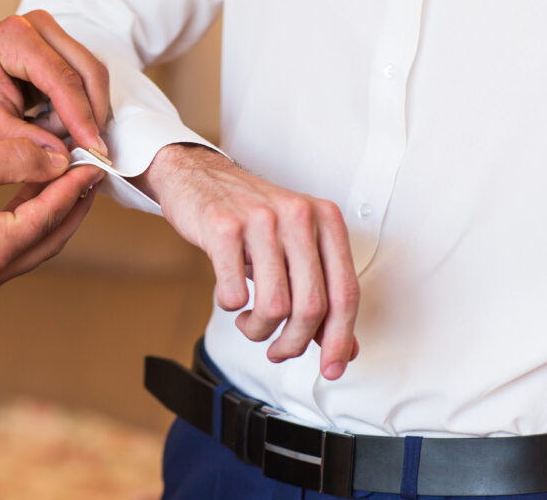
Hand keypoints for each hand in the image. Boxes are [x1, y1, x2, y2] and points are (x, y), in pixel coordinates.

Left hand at [0, 10, 109, 156]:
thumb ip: (27, 142)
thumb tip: (65, 158)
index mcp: (15, 38)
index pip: (63, 79)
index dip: (83, 118)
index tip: (95, 150)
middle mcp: (37, 26)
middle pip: (88, 71)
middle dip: (92, 114)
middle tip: (89, 151)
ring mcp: (49, 32)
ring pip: (89, 75)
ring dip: (83, 111)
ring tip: (55, 137)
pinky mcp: (55, 46)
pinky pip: (81, 77)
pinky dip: (76, 106)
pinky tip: (53, 124)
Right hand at [0, 139, 103, 296]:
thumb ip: (16, 159)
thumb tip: (59, 158)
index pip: (49, 214)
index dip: (74, 185)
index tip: (93, 162)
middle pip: (51, 238)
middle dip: (73, 203)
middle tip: (89, 172)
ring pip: (36, 246)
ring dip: (54, 214)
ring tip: (68, 179)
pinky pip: (15, 250)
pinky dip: (30, 223)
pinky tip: (34, 194)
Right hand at [137, 144, 359, 379]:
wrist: (200, 177)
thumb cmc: (251, 217)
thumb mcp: (294, 247)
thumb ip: (320, 292)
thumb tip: (344, 347)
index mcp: (326, 220)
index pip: (345, 293)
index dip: (341, 339)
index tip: (331, 369)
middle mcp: (299, 216)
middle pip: (311, 307)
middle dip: (294, 343)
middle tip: (278, 350)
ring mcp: (261, 219)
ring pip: (275, 306)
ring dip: (259, 330)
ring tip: (250, 323)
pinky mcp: (223, 227)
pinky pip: (234, 293)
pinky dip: (232, 308)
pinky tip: (231, 298)